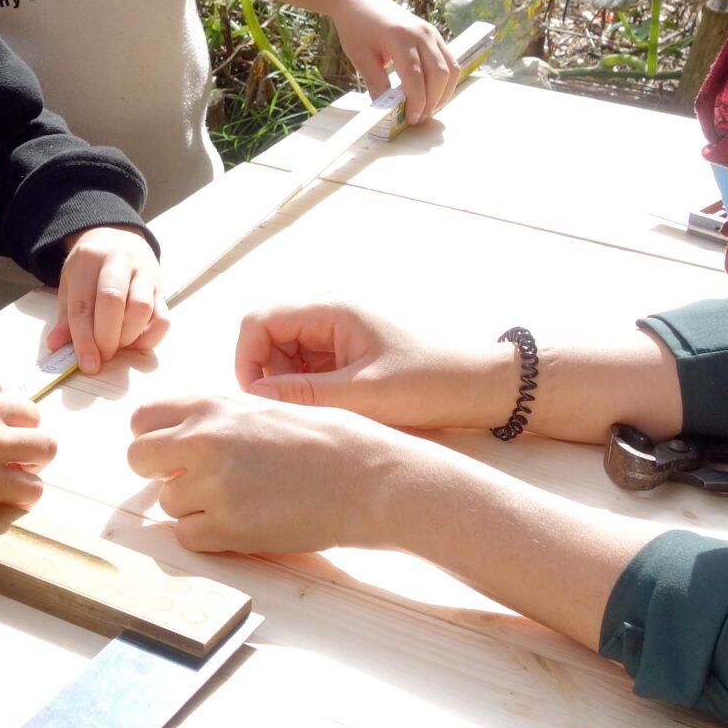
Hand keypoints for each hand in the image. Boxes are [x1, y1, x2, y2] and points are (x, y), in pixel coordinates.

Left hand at [46, 226, 171, 374]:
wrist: (117, 238)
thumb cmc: (90, 268)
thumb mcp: (71, 283)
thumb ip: (66, 316)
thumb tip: (57, 345)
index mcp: (89, 259)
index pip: (84, 304)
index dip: (84, 339)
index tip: (87, 364)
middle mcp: (119, 261)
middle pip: (112, 301)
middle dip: (106, 338)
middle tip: (102, 356)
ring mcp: (144, 273)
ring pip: (141, 307)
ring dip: (128, 336)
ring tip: (117, 346)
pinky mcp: (161, 288)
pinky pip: (163, 317)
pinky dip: (150, 337)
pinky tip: (135, 342)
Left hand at [127, 392, 426, 553]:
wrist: (368, 477)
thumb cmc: (330, 439)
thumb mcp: (267, 407)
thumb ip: (221, 417)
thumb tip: (185, 433)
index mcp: (212, 405)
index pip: (143, 418)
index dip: (154, 437)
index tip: (170, 450)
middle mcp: (203, 440)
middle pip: (138, 459)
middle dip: (159, 471)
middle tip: (190, 480)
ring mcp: (213, 485)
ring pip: (166, 502)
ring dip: (191, 505)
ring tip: (236, 501)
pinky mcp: (229, 528)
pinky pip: (188, 536)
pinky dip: (207, 535)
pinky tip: (240, 524)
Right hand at [233, 299, 514, 429]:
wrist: (481, 387)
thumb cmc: (429, 383)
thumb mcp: (363, 395)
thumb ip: (304, 395)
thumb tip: (253, 399)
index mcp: (330, 309)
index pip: (258, 321)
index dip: (247, 360)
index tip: (258, 402)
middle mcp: (328, 314)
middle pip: (267, 338)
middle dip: (267, 377)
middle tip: (286, 417)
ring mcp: (338, 334)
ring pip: (286, 356)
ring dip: (288, 387)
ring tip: (313, 418)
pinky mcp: (348, 354)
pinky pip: (308, 368)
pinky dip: (307, 391)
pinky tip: (327, 414)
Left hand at [333, 0, 458, 115]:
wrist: (359, 1)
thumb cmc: (356, 27)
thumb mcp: (360, 57)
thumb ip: (376, 83)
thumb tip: (388, 111)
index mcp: (400, 37)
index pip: (416, 77)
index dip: (416, 102)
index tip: (410, 119)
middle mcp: (422, 33)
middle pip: (439, 75)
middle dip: (432, 101)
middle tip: (418, 118)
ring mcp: (432, 33)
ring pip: (451, 69)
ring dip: (443, 94)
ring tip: (426, 109)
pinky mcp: (435, 35)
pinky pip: (449, 61)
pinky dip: (445, 82)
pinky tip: (431, 94)